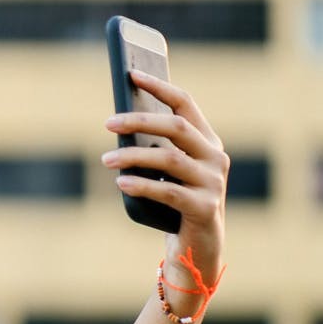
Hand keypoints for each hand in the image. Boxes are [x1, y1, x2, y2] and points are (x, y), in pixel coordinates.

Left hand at [100, 68, 227, 285]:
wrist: (197, 248)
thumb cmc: (174, 204)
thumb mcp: (167, 172)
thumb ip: (156, 148)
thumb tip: (119, 123)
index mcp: (208, 142)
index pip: (185, 104)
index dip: (159, 87)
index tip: (132, 75)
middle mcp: (216, 158)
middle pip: (177, 127)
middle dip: (140, 121)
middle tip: (108, 123)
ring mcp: (214, 183)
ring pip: (170, 158)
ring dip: (134, 156)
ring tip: (106, 159)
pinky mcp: (205, 208)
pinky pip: (168, 191)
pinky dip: (142, 185)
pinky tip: (121, 182)